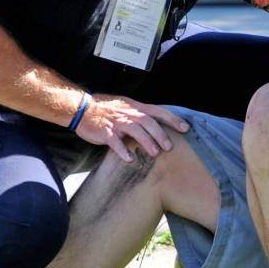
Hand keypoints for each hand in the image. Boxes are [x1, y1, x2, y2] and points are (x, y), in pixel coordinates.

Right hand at [73, 94, 189, 161]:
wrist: (82, 109)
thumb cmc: (106, 110)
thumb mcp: (126, 108)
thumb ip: (141, 115)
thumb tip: (159, 124)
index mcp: (135, 108)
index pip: (158, 111)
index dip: (173, 119)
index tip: (186, 128)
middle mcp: (128, 114)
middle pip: (148, 121)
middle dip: (161, 134)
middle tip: (170, 147)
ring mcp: (117, 123)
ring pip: (135, 130)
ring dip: (146, 141)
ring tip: (156, 153)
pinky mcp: (105, 132)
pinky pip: (115, 142)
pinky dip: (123, 151)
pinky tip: (130, 160)